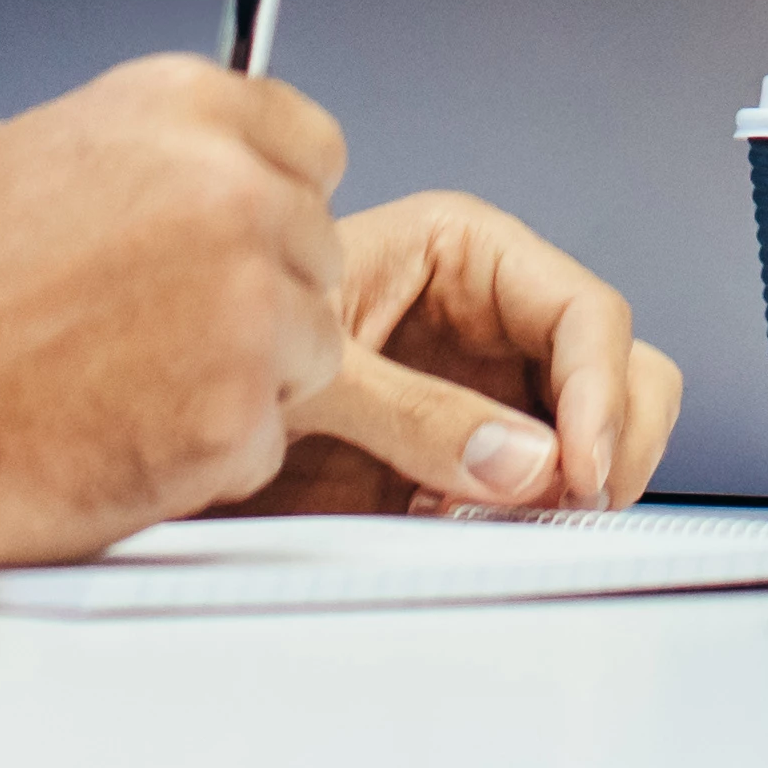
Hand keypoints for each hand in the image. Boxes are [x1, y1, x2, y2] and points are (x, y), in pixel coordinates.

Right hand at [0, 56, 355, 583]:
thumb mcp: (28, 156)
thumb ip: (143, 151)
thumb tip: (192, 160)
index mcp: (181, 109)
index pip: (312, 142)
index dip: (271, 199)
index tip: (241, 237)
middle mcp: (231, 192)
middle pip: (318, 247)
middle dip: (259, 292)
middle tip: (159, 328)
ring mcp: (246, 305)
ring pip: (310, 346)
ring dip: (245, 375)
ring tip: (131, 383)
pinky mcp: (240, 412)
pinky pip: (267, 436)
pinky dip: (211, 452)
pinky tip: (124, 434)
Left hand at [213, 187, 689, 517]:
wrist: (148, 406)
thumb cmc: (208, 345)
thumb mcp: (310, 378)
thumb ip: (418, 416)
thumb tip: (523, 461)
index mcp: (461, 250)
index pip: (585, 311)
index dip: (600, 391)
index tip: (579, 466)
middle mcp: (489, 310)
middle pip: (620, 365)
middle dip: (606, 438)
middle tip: (562, 502)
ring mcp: (489, 381)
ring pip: (603, 424)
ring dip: (570, 481)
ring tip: (485, 511)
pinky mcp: (473, 448)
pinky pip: (548, 480)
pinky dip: (529, 512)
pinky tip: (453, 518)